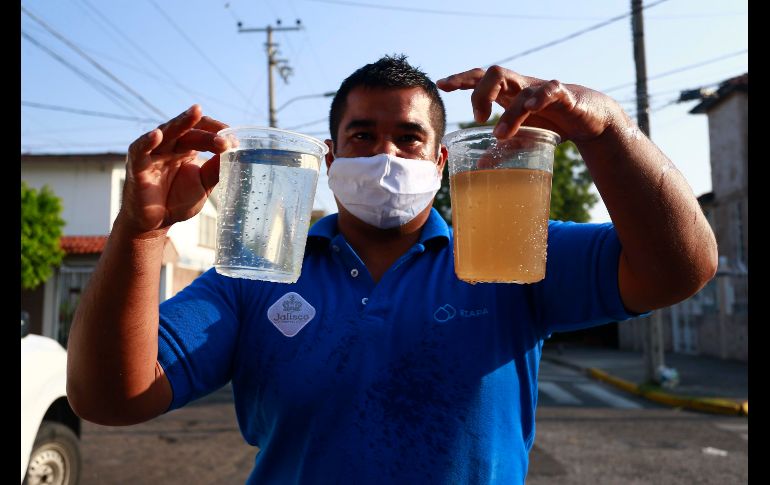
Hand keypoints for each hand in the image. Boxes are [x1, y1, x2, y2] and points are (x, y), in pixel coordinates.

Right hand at [120, 105, 228, 234]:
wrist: (156, 223)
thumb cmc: (178, 200)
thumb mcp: (204, 185)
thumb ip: (216, 170)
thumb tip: (236, 153)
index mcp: (187, 148)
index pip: (202, 130)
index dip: (218, 132)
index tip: (235, 142)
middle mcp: (170, 146)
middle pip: (189, 131)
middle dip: (208, 133)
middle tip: (225, 139)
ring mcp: (153, 153)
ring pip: (167, 132)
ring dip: (182, 123)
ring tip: (196, 112)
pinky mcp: (137, 165)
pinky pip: (140, 149)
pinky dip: (147, 141)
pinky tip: (157, 134)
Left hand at [437, 66, 624, 142]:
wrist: (589, 119)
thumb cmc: (551, 123)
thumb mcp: (523, 138)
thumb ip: (501, 150)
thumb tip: (479, 167)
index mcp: (507, 92)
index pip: (479, 78)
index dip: (461, 79)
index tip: (441, 84)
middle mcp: (521, 85)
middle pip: (493, 73)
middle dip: (478, 92)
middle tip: (477, 118)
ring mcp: (541, 88)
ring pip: (518, 87)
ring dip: (506, 111)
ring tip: (500, 134)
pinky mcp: (563, 94)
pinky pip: (549, 90)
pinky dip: (538, 98)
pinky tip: (531, 108)